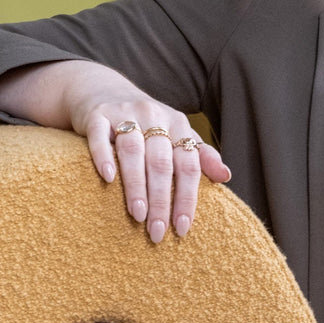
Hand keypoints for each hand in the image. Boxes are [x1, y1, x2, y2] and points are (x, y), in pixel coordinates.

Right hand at [70, 78, 230, 243]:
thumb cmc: (146, 123)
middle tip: (157, 232)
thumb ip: (200, 155)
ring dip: (136, 185)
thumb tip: (226, 176)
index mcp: (178, 123)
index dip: (187, 197)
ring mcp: (125, 113)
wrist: (103, 90)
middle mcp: (154, 116)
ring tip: (138, 215)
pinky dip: (104, 156)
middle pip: (161, 162)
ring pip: (133, 151)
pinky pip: (100, 136)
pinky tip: (107, 178)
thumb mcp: (175, 134)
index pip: (188, 164)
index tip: (182, 228)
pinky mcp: (97, 115)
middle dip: (161, 200)